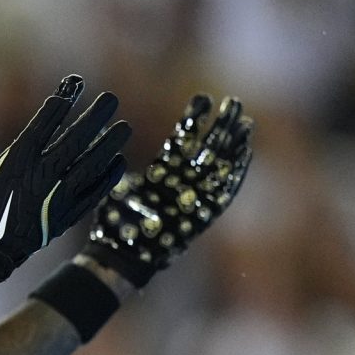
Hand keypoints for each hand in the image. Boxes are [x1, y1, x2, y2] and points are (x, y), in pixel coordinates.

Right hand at [0, 76, 129, 283]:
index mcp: (17, 158)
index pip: (46, 122)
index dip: (63, 100)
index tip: (75, 83)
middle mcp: (40, 175)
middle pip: (76, 140)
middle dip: (95, 117)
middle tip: (112, 99)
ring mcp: (56, 197)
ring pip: (91, 166)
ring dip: (109, 145)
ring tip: (124, 127)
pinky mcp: (65, 216)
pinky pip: (93, 193)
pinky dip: (107, 178)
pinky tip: (119, 162)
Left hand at [82, 93, 252, 284]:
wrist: (121, 257)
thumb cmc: (115, 225)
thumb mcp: (116, 188)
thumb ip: (120, 165)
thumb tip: (106, 139)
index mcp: (161, 175)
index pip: (181, 140)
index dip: (192, 120)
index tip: (202, 98)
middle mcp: (180, 184)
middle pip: (205, 149)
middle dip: (220, 125)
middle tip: (233, 101)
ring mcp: (192, 199)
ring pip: (217, 167)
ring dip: (232, 144)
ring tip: (245, 120)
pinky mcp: (203, 216)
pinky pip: (224, 192)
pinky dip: (236, 173)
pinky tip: (248, 153)